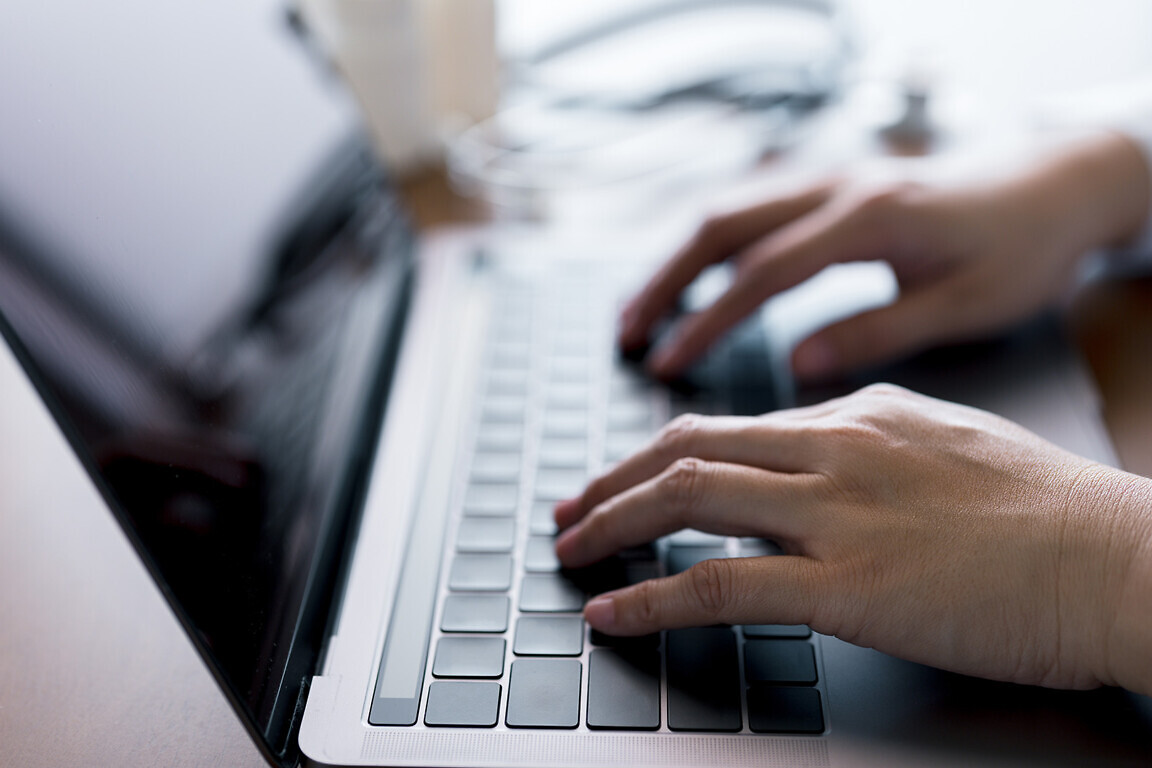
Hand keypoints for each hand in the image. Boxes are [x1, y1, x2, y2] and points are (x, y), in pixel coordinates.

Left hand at [555, 384, 1151, 692]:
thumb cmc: (1050, 514)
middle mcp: (834, 448)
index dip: (660, 455)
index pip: (728, 427)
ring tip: (568, 551)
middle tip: (570, 508)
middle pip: (686, 450)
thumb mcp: (946, 448)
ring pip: (686, 499)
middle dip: (612, 481)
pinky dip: (650, 597)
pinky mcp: (848, 585)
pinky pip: (718, 585)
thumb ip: (867, 450)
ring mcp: (836, 513)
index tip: (623, 479)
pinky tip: (612, 612)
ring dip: (610, 526)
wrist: (1118, 558)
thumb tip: (807, 467)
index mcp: (858, 415)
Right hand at [620, 132, 1150, 380]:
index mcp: (872, 217)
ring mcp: (830, 178)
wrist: (1056, 184)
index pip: (765, 272)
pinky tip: (689, 281)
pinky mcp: (829, 185)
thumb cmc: (1022, 248)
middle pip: (724, 226)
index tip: (665, 362)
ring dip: (676, 260)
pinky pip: (751, 210)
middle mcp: (839, 186)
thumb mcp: (966, 304)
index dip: (708, 320)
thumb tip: (796, 364)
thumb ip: (878, 331)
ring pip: (729, 211)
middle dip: (665, 281)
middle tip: (624, 334)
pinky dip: (709, 248)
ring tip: (637, 312)